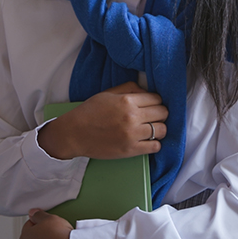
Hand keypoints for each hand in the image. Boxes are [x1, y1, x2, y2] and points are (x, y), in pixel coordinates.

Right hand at [37, 82, 167, 159]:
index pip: (156, 98)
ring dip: (159, 129)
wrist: (74, 133)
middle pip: (162, 113)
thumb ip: (129, 88)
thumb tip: (146, 90)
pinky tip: (147, 141)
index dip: (156, 101)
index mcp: (127, 100)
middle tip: (153, 116)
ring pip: (162, 130)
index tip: (152, 105)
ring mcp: (132, 134)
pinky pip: (155, 147)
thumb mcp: (108, 94)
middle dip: (160, 113)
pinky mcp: (130, 150)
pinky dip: (155, 144)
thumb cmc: (89, 112)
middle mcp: (132, 116)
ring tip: (151, 129)